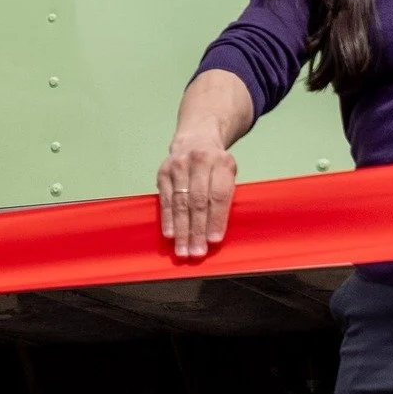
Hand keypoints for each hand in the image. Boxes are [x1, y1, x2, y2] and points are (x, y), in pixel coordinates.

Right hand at [157, 130, 237, 258]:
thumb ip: (225, 198)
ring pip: (181, 203)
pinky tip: (170, 234)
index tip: (213, 241)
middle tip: (197, 253)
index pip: (219, 195)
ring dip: (181, 230)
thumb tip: (217, 235)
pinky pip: (166, 200)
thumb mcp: (228, 175)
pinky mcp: (164, 171)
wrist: (196, 141)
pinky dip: (168, 219)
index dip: (216, 219)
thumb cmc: (216, 168)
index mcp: (223, 163)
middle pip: (198, 202)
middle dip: (197, 230)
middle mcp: (200, 161)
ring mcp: (179, 165)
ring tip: (183, 250)